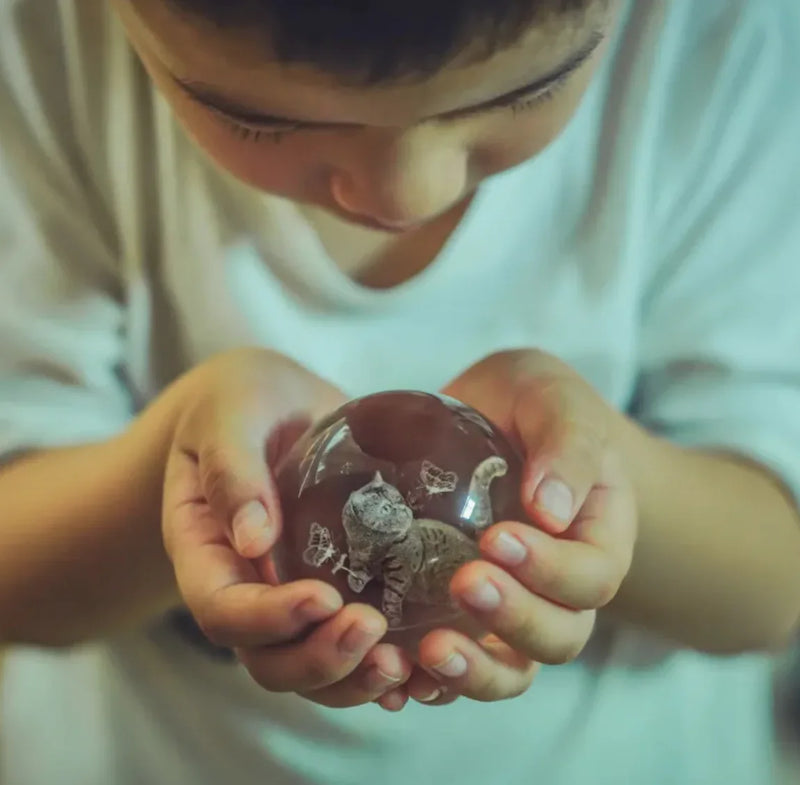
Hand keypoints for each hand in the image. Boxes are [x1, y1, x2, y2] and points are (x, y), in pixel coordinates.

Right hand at [161, 349, 413, 709]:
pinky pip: (350, 642)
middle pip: (268, 658)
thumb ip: (232, 468)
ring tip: (406, 663)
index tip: (325, 598)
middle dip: (321, 658)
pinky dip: (383, 663)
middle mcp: (244, 586)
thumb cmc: (239, 400)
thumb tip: (254, 539)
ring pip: (311, 667)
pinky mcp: (332, 585)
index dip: (270, 619)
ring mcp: (288, 593)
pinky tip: (423, 664)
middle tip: (375, 629)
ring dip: (355, 676)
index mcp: (205, 550)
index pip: (222, 609)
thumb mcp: (228, 414)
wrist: (269, 401)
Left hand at [404, 350, 637, 704]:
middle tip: (464, 583)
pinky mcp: (463, 611)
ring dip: (473, 671)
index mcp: (598, 538)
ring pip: (510, 668)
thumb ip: (565, 445)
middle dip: (513, 619)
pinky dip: (427, 676)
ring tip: (428, 652)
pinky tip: (391, 667)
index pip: (590, 577)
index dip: (549, 571)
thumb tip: (551, 510)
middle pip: (557, 636)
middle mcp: (562, 586)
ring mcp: (513, 604)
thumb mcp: (556, 400)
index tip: (498, 539)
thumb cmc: (536, 403)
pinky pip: (456, 658)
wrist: (500, 413)